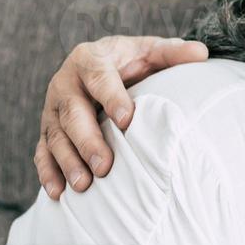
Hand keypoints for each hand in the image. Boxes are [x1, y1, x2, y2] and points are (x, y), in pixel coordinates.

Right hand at [34, 35, 208, 198]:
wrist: (96, 66)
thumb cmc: (129, 61)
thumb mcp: (149, 51)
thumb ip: (172, 53)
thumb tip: (201, 53)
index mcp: (90, 60)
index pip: (99, 78)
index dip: (112, 98)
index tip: (127, 120)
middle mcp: (65, 83)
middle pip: (72, 113)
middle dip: (87, 141)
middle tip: (105, 167)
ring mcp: (52, 109)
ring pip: (56, 136)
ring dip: (68, 162)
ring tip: (84, 185)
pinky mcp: (47, 129)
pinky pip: (42, 151)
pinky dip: (48, 172)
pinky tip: (59, 193)